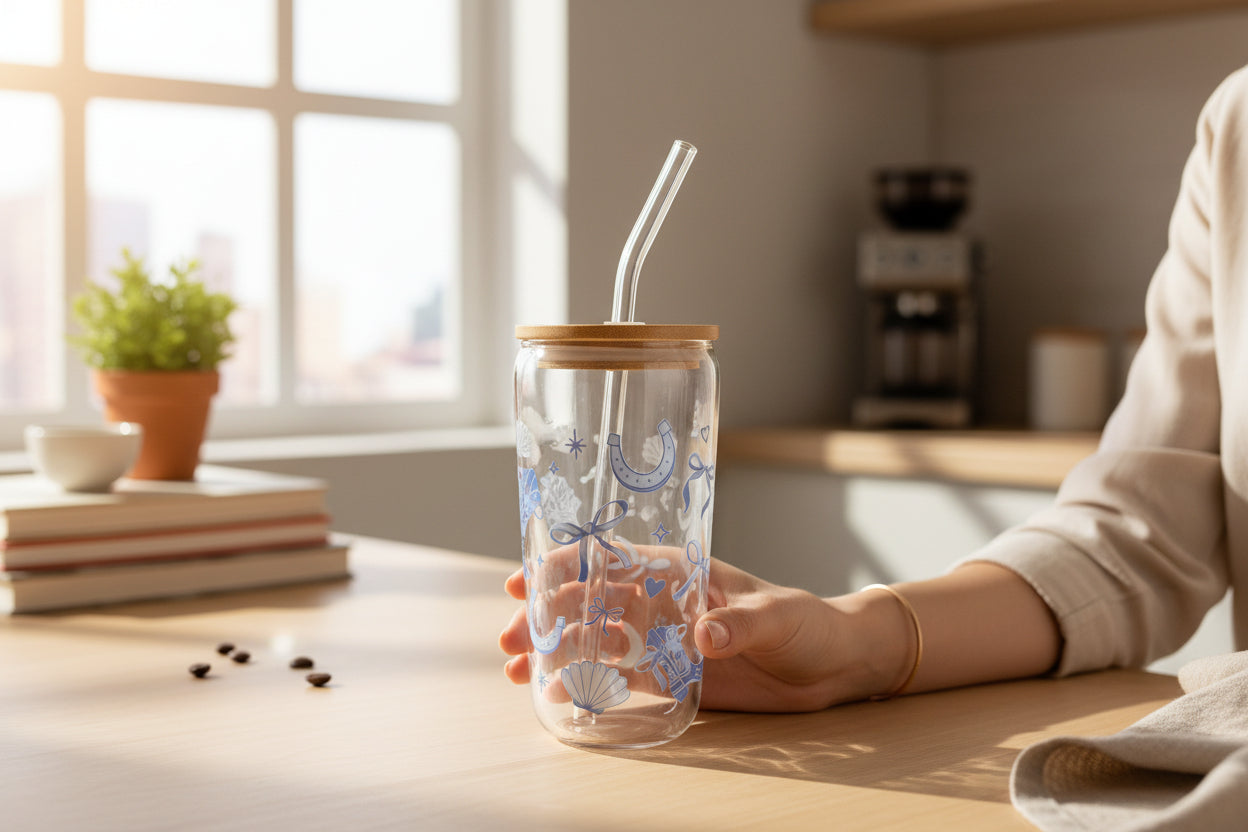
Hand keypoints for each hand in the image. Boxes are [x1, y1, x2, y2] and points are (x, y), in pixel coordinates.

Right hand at [499, 556, 907, 712]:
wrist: (831, 665)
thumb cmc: (807, 622)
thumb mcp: (777, 616)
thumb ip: (740, 624)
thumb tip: (704, 635)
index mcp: (680, 571)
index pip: (614, 559)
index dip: (566, 565)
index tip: (527, 577)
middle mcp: (662, 602)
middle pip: (590, 602)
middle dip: (546, 614)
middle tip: (510, 635)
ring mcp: (661, 641)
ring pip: (594, 641)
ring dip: (554, 650)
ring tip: (516, 668)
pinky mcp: (670, 678)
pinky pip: (616, 680)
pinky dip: (582, 684)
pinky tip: (552, 694)